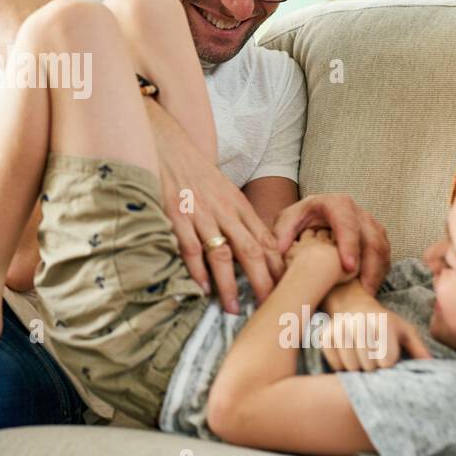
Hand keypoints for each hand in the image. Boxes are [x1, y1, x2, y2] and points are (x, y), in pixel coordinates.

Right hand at [149, 107, 283, 311]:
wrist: (168, 146)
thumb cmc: (197, 174)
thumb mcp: (225, 192)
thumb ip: (238, 219)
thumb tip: (253, 251)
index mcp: (239, 206)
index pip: (266, 240)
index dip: (278, 267)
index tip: (288, 288)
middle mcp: (224, 211)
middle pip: (251, 251)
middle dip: (263, 281)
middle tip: (271, 305)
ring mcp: (200, 214)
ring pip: (221, 254)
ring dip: (229, 284)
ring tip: (234, 308)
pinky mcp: (176, 216)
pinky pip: (190, 248)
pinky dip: (197, 270)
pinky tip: (203, 288)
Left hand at [273, 193, 390, 294]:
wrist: (312, 216)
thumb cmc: (299, 220)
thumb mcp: (286, 222)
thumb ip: (281, 235)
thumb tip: (280, 253)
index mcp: (335, 203)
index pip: (346, 222)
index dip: (350, 245)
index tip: (348, 268)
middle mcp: (358, 212)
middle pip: (371, 238)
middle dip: (370, 266)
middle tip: (364, 292)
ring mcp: (371, 224)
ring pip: (382, 249)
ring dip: (377, 273)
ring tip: (367, 295)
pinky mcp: (378, 237)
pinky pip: (385, 257)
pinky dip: (380, 274)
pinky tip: (369, 289)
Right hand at [319, 281, 431, 371]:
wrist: (354, 307)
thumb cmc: (385, 324)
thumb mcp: (406, 332)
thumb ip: (419, 350)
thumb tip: (434, 368)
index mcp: (383, 323)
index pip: (385, 362)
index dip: (387, 365)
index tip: (388, 358)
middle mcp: (359, 323)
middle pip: (368, 366)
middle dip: (373, 368)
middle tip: (374, 360)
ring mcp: (340, 328)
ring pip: (350, 367)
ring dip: (358, 369)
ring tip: (362, 360)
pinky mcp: (325, 335)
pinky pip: (335, 364)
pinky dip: (342, 367)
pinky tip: (349, 357)